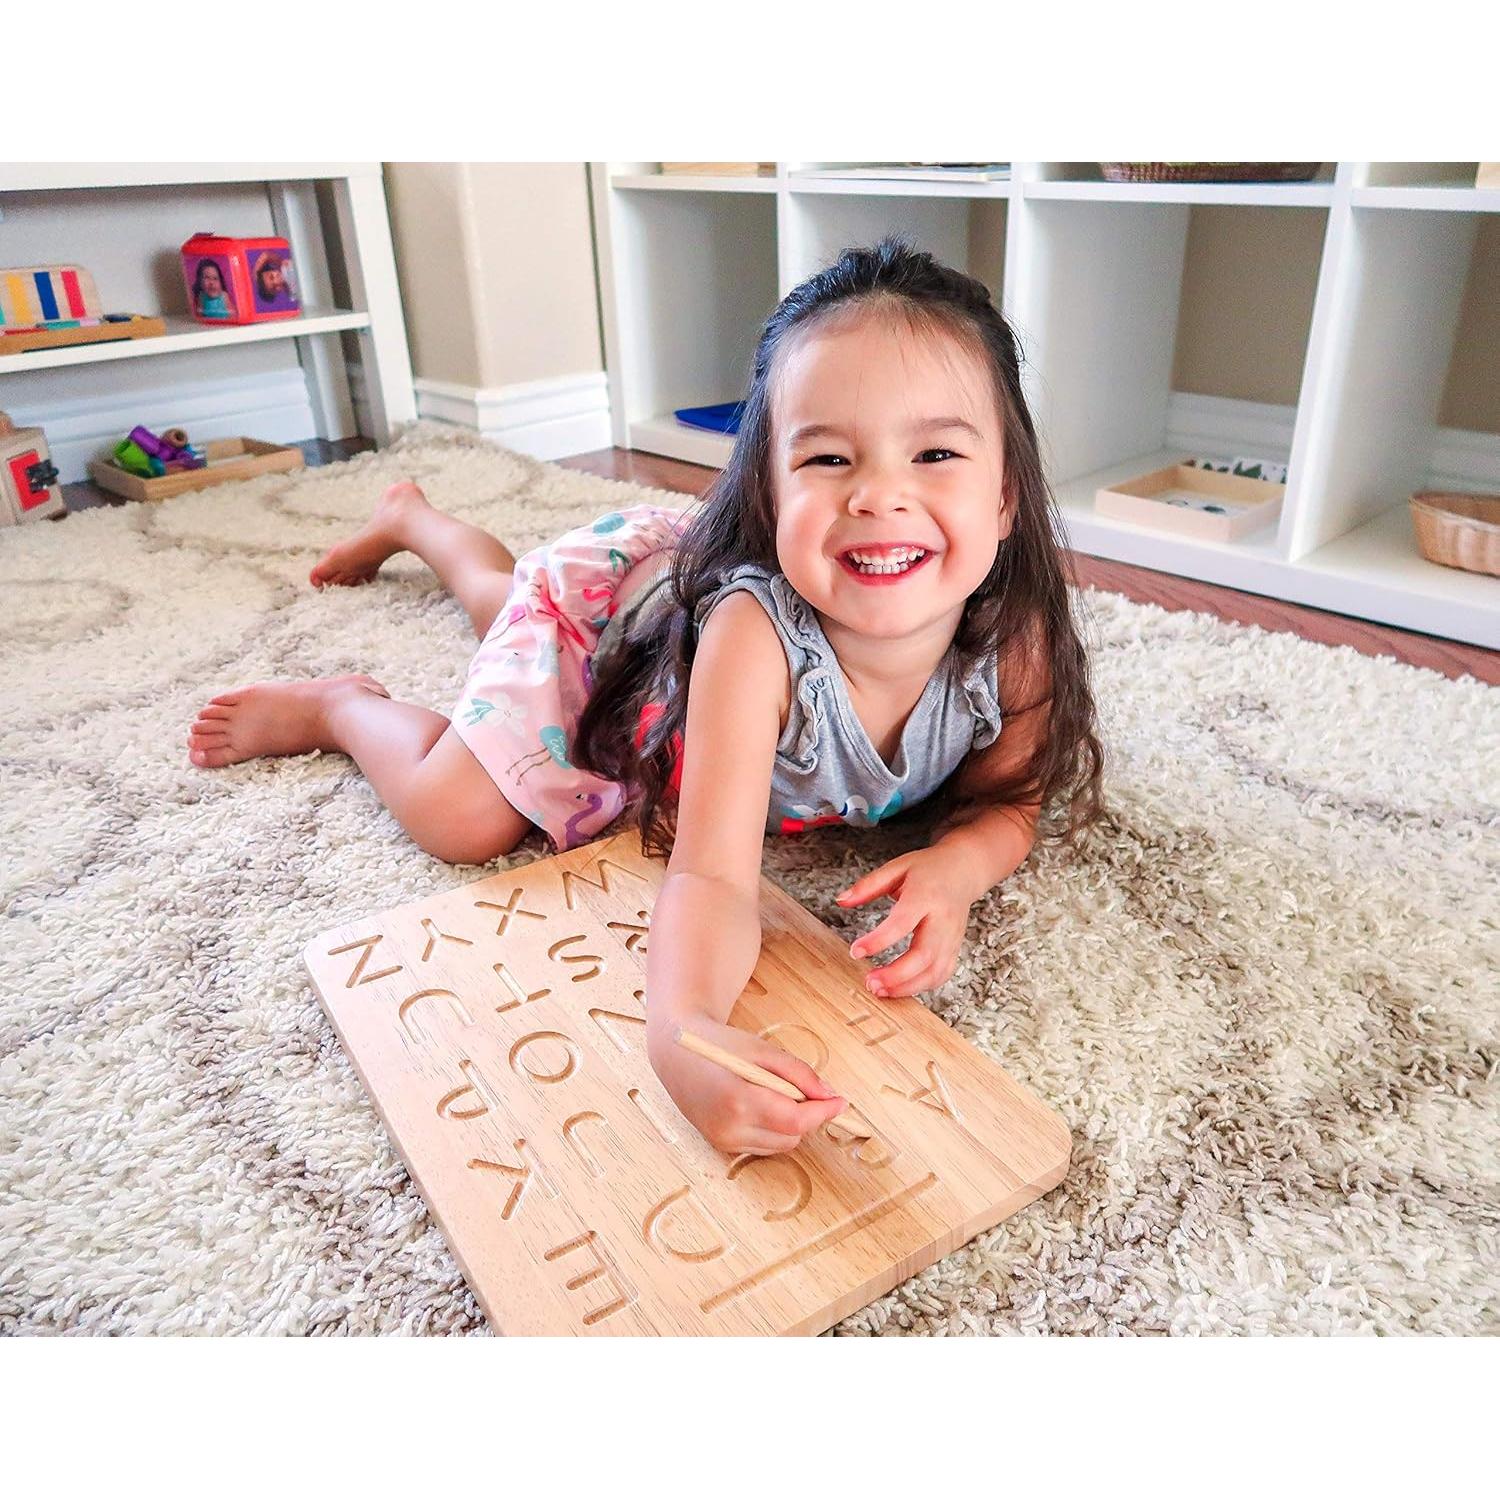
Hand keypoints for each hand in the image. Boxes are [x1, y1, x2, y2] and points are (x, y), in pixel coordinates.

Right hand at [647, 1016, 846, 1156]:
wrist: (676, 1053)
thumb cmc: (719, 1045)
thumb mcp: (762, 1049)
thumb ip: (799, 1073)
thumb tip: (829, 1095)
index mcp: (738, 1099)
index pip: (795, 1120)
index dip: (823, 1112)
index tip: (841, 1102)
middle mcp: (729, 1128)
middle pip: (791, 1135)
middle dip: (805, 1114)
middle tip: (798, 1088)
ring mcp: (723, 1140)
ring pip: (780, 1145)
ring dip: (789, 1124)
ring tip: (773, 1093)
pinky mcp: (720, 1146)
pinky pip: (762, 1146)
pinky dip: (771, 1129)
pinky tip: (759, 1105)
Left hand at [836, 847, 974, 997]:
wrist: (963, 870)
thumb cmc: (929, 869)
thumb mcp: (896, 868)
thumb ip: (868, 885)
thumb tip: (841, 900)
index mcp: (926, 895)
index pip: (902, 923)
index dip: (878, 941)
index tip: (856, 951)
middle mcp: (943, 919)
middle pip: (923, 955)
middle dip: (895, 975)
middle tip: (869, 982)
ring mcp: (952, 937)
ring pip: (935, 971)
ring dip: (907, 987)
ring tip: (880, 991)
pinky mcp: (955, 948)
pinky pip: (942, 974)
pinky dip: (922, 987)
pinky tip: (901, 988)